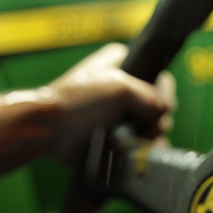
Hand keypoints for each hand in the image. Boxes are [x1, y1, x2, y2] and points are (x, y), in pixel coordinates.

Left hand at [47, 43, 175, 158]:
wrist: (48, 130)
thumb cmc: (76, 103)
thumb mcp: (119, 90)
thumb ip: (150, 96)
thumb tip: (164, 110)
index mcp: (121, 62)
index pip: (157, 74)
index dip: (164, 92)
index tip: (163, 108)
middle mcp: (119, 83)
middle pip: (155, 101)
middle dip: (158, 117)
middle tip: (153, 129)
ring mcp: (115, 108)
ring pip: (147, 121)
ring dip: (151, 133)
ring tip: (145, 141)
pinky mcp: (110, 129)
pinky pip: (134, 136)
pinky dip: (141, 144)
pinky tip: (144, 150)